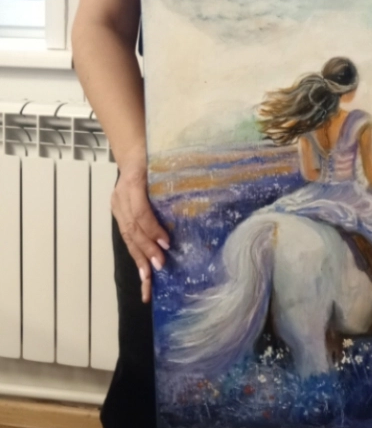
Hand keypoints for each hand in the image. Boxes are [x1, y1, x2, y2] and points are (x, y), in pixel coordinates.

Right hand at [111, 157, 169, 302]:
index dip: (152, 228)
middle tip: (160, 265)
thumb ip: (175, 182)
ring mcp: (117, 205)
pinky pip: (126, 235)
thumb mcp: (165, 164)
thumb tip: (198, 203)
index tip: (167, 242)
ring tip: (148, 276)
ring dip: (138, 256)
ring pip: (127, 234)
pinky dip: (135, 252)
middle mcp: (121, 195)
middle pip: (132, 227)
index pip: (140, 211)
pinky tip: (142, 268)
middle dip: (146, 248)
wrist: (134, 151)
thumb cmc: (155, 157)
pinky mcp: (117, 212)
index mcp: (133, 181)